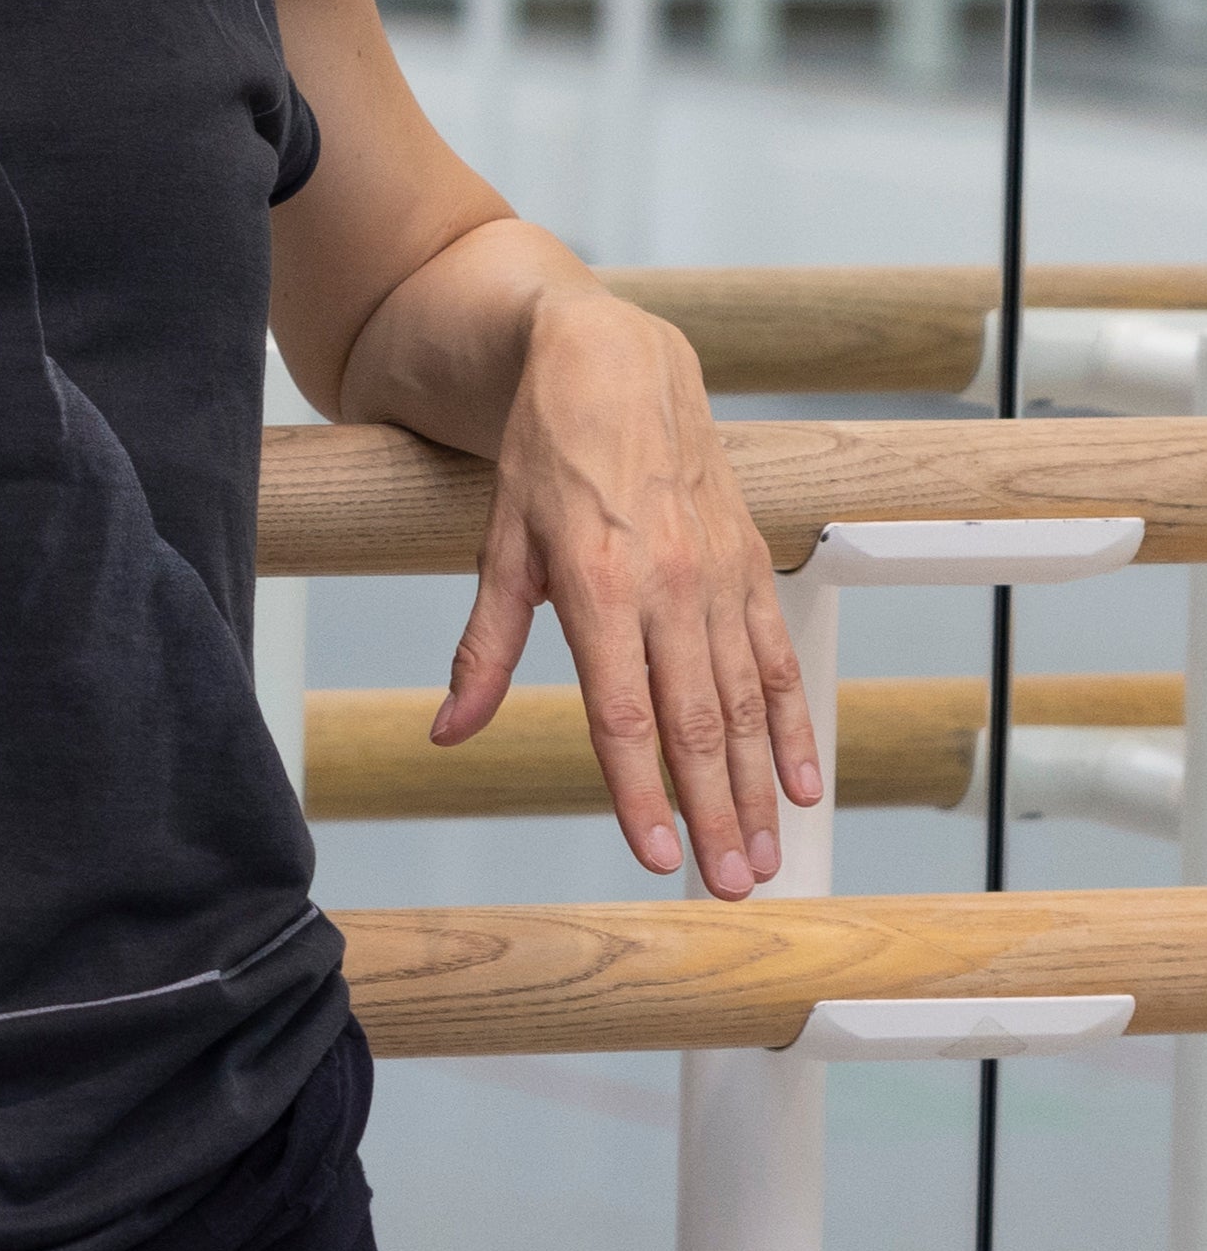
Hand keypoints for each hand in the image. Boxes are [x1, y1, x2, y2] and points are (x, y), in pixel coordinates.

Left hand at [433, 282, 814, 896]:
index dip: (640, 791)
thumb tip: (450, 729)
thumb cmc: (547, 455)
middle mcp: (670, 586)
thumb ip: (484, 649)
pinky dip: (793, 725)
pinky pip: (779, 659)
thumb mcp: (499, 547)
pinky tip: (800, 781)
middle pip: (698, 723)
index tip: (656, 856)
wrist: (617, 366)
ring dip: (759, 786)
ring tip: (766, 853)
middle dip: (715, 812)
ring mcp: (719, 577)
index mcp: (598, 586)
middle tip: (731, 884)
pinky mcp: (753, 566)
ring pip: (747, 702)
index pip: (623, 713)